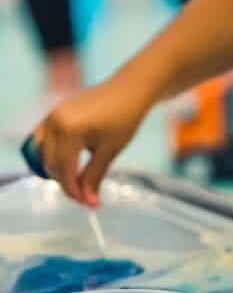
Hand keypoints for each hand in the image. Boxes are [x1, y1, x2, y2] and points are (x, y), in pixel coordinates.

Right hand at [31, 81, 152, 207]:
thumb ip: (95, 176)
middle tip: (85, 194)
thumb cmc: (125, 117)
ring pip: (42, 153)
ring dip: (55, 168)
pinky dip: (51, 153)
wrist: (130, 89)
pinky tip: (67, 162)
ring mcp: (51, 115)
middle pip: (51, 163)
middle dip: (66, 182)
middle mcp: (55, 122)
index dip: (74, 190)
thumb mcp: (111, 149)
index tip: (87, 203)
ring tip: (76, 178)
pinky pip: (42, 139)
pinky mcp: (53, 113)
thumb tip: (89, 202)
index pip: (64, 170)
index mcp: (70, 130)